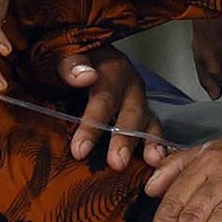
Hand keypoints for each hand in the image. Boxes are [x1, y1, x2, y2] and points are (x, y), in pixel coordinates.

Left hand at [57, 45, 164, 169]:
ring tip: (152, 162)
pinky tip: (158, 166)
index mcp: (112, 70)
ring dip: (150, 144)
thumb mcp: (63, 56)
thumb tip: (85, 76)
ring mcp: (139, 103)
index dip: (93, 125)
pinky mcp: (143, 118)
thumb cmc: (71, 63)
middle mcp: (131, 87)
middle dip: (126, 139)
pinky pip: (153, 133)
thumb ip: (71, 64)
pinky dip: (157, 148)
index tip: (80, 150)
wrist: (82, 62)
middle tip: (118, 163)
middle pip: (132, 113)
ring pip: (149, 123)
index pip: (104, 98)